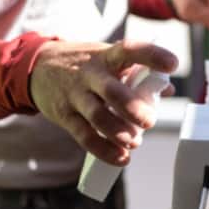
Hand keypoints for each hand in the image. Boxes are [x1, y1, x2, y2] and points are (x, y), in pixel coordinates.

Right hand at [29, 40, 176, 165]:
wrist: (36, 67)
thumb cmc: (86, 64)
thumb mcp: (108, 58)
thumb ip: (138, 73)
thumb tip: (167, 90)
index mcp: (106, 56)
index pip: (129, 50)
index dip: (151, 55)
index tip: (173, 64)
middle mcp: (90, 74)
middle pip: (111, 90)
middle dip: (132, 107)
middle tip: (149, 121)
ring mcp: (75, 95)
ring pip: (96, 116)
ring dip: (118, 133)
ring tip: (135, 143)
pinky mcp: (64, 115)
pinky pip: (84, 136)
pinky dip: (103, 150)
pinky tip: (121, 158)